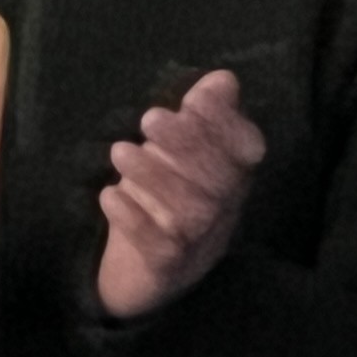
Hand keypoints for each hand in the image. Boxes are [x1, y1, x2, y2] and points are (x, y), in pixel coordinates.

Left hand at [95, 71, 265, 319]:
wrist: (144, 277)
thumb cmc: (164, 201)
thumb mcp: (181, 157)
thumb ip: (202, 117)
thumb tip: (222, 79)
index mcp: (234, 179)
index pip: (246, 150)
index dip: (225, 124)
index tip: (194, 98)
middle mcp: (225, 211)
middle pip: (220, 179)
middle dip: (187, 144)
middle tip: (148, 118)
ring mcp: (199, 243)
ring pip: (192, 212)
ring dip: (157, 177)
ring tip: (120, 151)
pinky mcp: (167, 269)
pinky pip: (160, 247)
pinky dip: (135, 219)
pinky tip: (109, 195)